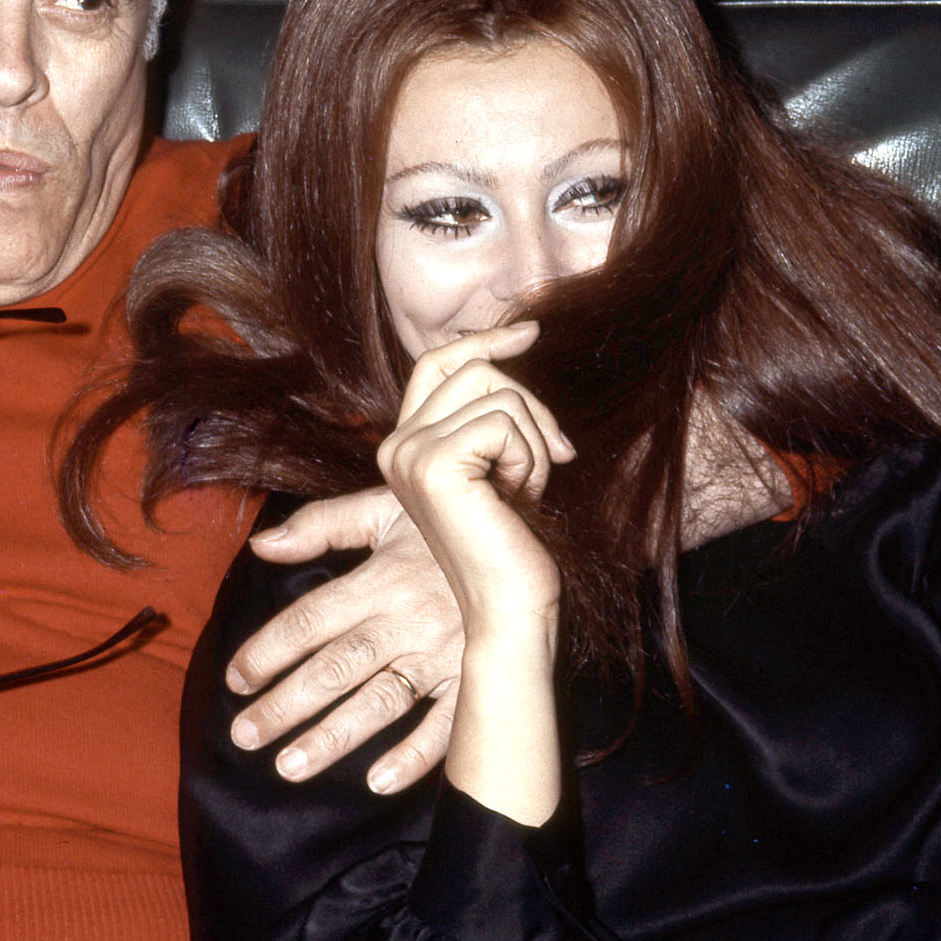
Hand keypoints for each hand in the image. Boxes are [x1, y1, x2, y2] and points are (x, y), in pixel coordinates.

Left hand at [227, 489, 465, 794]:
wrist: (525, 530)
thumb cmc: (449, 521)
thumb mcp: (386, 509)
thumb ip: (322, 525)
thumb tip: (262, 546)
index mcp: (383, 578)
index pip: (311, 620)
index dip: (268, 651)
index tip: (235, 680)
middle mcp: (409, 619)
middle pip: (336, 667)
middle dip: (286, 705)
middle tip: (244, 737)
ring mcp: (446, 652)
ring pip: (381, 701)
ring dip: (334, 737)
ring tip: (289, 766)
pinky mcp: (479, 676)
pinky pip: (447, 723)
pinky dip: (415, 755)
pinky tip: (378, 782)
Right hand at [375, 326, 571, 645]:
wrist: (511, 607)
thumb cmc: (515, 543)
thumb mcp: (501, 464)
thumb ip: (492, 414)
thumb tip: (520, 339)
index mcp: (404, 446)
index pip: (439, 363)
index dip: (485, 340)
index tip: (531, 332)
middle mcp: (395, 446)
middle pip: (476, 368)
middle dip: (530, 410)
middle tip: (545, 464)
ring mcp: (408, 454)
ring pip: (498, 393)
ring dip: (533, 440)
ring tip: (524, 490)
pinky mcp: (433, 464)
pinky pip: (504, 422)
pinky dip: (529, 458)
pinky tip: (518, 498)